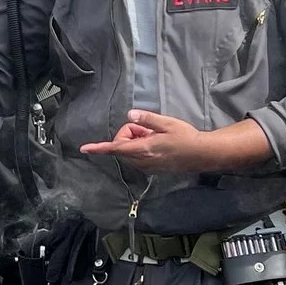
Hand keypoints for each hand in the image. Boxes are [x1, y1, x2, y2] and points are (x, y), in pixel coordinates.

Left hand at [81, 110, 219, 174]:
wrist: (201, 155)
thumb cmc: (185, 137)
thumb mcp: (166, 123)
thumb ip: (146, 119)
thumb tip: (130, 115)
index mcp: (143, 149)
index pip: (115, 147)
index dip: (98, 147)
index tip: (84, 149)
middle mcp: (142, 161)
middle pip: (121, 146)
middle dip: (129, 134)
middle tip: (148, 129)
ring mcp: (147, 167)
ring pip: (128, 152)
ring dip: (136, 141)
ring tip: (155, 136)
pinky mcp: (152, 170)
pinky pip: (137, 157)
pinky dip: (141, 148)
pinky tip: (157, 143)